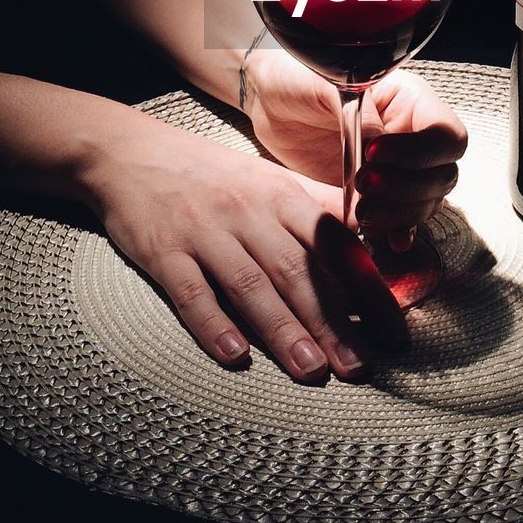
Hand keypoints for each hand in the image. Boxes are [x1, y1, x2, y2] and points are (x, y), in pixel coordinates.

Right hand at [77, 111, 407, 380]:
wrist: (130, 153)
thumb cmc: (211, 174)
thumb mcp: (268, 179)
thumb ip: (317, 209)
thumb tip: (369, 241)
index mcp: (279, 195)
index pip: (333, 244)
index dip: (366, 287)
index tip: (393, 326)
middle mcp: (247, 212)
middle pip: (297, 271)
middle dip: (332, 321)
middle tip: (360, 365)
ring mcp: (204, 232)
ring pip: (250, 285)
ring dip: (283, 330)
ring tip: (312, 370)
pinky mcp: (162, 252)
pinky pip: (190, 292)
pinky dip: (213, 324)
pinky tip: (235, 356)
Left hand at [243, 48, 467, 250]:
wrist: (268, 100)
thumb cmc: (298, 78)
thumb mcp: (325, 83)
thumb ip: (356, 111)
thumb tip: (379, 144)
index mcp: (410, 100)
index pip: (445, 133)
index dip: (421, 151)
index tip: (374, 152)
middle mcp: (413, 135)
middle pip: (443, 174)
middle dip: (408, 188)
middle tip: (363, 183)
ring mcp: (397, 168)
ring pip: (426, 201)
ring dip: (400, 214)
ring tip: (362, 213)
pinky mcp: (375, 195)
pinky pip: (401, 219)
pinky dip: (397, 230)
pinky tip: (387, 239)